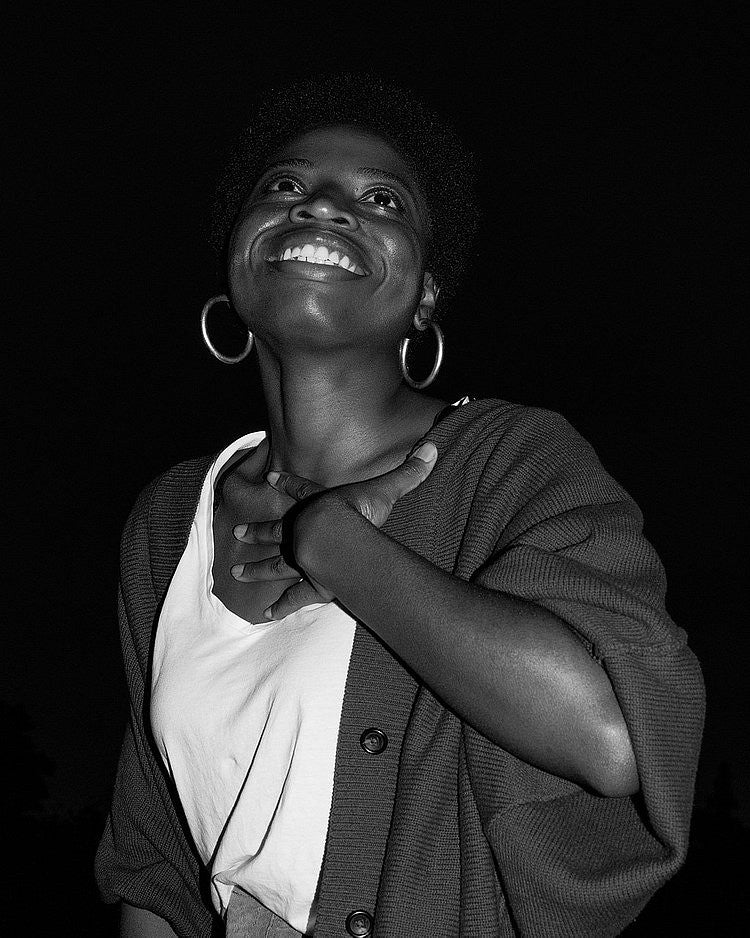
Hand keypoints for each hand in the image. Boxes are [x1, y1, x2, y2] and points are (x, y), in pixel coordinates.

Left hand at [231, 441, 437, 618]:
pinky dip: (281, 605)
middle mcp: (305, 531)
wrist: (338, 537)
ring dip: (256, 570)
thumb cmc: (358, 511)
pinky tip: (267, 614)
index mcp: (320, 506)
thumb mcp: (386, 488)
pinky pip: (293, 596)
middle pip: (276, 531)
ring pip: (274, 564)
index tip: (270, 477)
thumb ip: (409, 471)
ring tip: (238, 575)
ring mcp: (304, 558)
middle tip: (235, 534)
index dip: (287, 484)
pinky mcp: (310, 582)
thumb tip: (434, 447)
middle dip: (257, 532)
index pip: (302, 490)